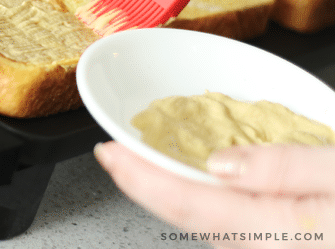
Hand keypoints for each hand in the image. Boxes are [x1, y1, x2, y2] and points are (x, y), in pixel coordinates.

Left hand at [96, 141, 334, 247]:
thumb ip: (286, 170)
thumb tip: (217, 163)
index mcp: (277, 232)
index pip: (188, 205)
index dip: (139, 177)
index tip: (106, 151)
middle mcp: (267, 248)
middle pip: (189, 217)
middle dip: (146, 184)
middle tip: (116, 153)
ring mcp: (274, 247)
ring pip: (208, 223)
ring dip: (172, 192)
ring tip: (146, 163)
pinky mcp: (283, 242)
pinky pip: (233, 225)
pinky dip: (206, 201)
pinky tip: (205, 182)